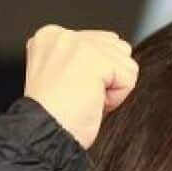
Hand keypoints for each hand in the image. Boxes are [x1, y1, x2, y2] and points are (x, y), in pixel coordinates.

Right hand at [23, 26, 136, 148]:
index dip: (94, 75)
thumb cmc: (52, 116)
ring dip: (111, 88)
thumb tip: (115, 50)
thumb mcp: (61, 75)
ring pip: (125, 62)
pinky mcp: (96, 60)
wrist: (42, 135)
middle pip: (116, 49)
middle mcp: (62, 35)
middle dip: (105, 78)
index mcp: (49, 37)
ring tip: (83, 99)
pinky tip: (90, 103)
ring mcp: (79, 45)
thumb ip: (84, 57)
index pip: (100, 43)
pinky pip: (129, 77)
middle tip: (77, 96)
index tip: (69, 90)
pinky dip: (115, 98)